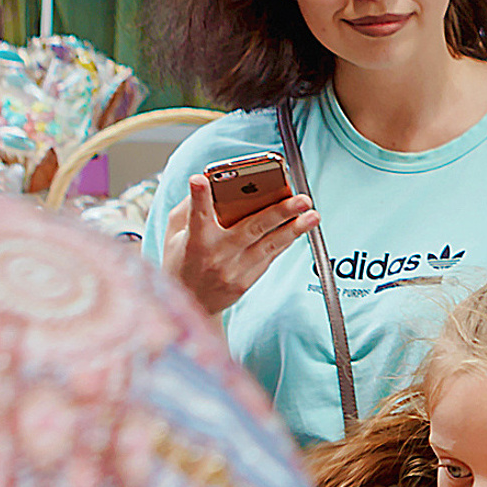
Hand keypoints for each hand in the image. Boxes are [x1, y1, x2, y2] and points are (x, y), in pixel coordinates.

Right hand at [161, 175, 317, 317]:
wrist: (190, 306)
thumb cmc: (181, 263)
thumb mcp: (173, 236)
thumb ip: (188, 210)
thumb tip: (208, 182)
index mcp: (194, 240)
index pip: (196, 214)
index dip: (198, 196)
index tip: (201, 179)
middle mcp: (216, 254)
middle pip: (250, 229)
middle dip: (279, 212)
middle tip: (301, 199)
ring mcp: (234, 270)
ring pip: (269, 244)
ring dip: (294, 228)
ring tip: (313, 215)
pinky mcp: (246, 281)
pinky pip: (271, 256)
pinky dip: (287, 239)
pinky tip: (301, 227)